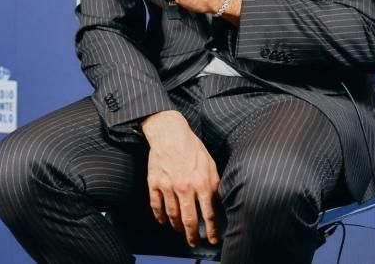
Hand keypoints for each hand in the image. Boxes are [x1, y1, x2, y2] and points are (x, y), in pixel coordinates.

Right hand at [141, 110, 219, 246]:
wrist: (169, 132)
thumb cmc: (191, 146)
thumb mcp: (210, 164)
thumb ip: (214, 184)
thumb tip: (219, 201)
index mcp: (201, 182)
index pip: (209, 213)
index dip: (212, 230)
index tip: (213, 239)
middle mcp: (185, 187)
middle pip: (189, 220)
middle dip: (193, 235)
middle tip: (194, 242)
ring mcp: (168, 186)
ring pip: (172, 215)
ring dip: (176, 226)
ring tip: (180, 230)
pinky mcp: (154, 183)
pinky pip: (156, 206)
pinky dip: (159, 216)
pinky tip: (163, 220)